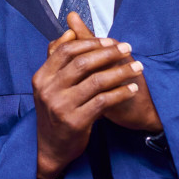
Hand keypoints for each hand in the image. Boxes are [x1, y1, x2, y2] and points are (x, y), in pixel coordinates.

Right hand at [33, 12, 141, 178]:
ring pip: (96, 81)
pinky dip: (120, 92)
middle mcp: (48, 90)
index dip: (90, 42)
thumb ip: (59, 58)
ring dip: (121, 71)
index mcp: (41, 77)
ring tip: (137, 67)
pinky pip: (103, 101)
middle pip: (83, 63)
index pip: (66, 50)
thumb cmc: (56, 112)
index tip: (111, 40)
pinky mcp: (75, 122)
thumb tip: (70, 29)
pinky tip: (132, 88)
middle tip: (128, 48)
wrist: (52, 148)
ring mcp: (60, 106)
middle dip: (109, 53)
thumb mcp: (51, 85)